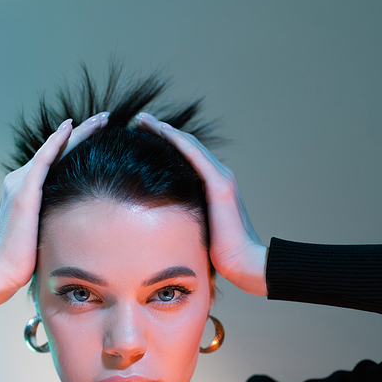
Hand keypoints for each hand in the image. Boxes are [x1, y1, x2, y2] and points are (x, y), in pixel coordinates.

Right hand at [0, 112, 109, 316]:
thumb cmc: (22, 261)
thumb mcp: (42, 235)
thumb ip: (53, 221)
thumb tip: (77, 223)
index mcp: (24, 191)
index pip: (54, 162)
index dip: (75, 145)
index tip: (98, 133)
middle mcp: (19, 181)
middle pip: (56, 150)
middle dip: (82, 132)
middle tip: (105, 117)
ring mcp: (19, 185)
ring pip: (53, 150)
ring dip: (77, 132)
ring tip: (100, 119)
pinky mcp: (22, 193)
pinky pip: (42, 161)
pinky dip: (56, 143)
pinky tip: (71, 128)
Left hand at [136, 113, 267, 295]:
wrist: (242, 262)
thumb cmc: (219, 253)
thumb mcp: (197, 229)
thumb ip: (185, 217)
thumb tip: (161, 221)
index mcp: (213, 186)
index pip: (186, 158)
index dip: (165, 144)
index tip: (142, 136)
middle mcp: (219, 176)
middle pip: (186, 146)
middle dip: (161, 131)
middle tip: (139, 120)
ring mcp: (221, 178)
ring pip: (190, 145)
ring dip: (166, 130)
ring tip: (144, 120)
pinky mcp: (221, 185)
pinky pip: (196, 156)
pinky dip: (179, 141)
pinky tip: (162, 131)